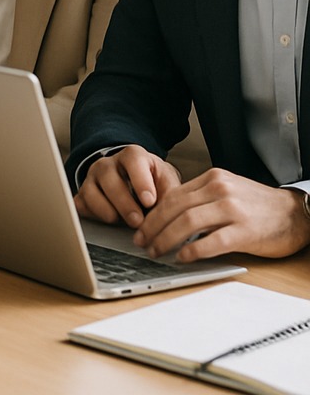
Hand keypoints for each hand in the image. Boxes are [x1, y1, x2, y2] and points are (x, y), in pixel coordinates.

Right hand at [74, 145, 181, 227]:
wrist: (134, 181)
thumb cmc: (152, 182)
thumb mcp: (166, 182)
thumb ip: (170, 195)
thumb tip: (173, 213)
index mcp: (132, 156)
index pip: (133, 161)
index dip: (141, 181)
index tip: (149, 201)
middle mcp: (108, 164)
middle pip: (109, 178)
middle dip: (123, 202)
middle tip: (137, 221)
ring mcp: (92, 178)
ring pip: (90, 191)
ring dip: (105, 209)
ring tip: (120, 221)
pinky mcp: (83, 194)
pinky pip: (80, 204)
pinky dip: (91, 214)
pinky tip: (106, 221)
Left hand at [134, 169, 309, 260]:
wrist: (296, 213)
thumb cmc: (258, 206)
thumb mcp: (226, 191)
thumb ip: (200, 198)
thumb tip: (168, 215)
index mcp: (212, 178)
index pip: (173, 195)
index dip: (153, 213)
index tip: (142, 228)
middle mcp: (219, 189)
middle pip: (175, 208)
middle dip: (154, 227)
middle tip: (142, 242)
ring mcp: (233, 209)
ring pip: (188, 222)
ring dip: (167, 239)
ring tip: (157, 252)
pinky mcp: (245, 231)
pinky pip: (212, 241)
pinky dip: (194, 250)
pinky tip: (183, 257)